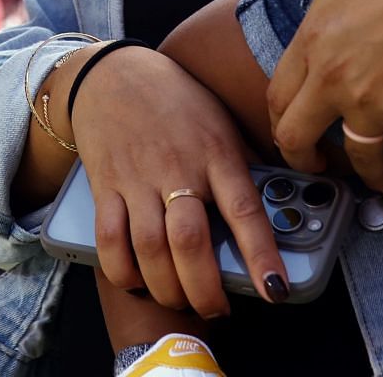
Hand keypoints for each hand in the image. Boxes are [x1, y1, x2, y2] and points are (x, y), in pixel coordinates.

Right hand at [68, 46, 288, 317]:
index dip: (261, 255)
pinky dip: (122, 269)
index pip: (244, 209)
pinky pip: (110, 239)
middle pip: (190, 242)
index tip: (275, 290)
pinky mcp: (105, 186)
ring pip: (150, 248)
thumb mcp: (221, 123)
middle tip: (216, 309)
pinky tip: (136, 280)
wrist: (114, 73)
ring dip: (167, 287)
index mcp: (216, 152)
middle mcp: (178, 167)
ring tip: (180, 300)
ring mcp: (138, 178)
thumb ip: (239, 167)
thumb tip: (277, 209)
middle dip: (205, 290)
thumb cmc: (177, 101)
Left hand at [264, 0, 382, 195]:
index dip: (278, 117)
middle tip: (315, 165)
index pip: (277, 95)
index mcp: (313, 42)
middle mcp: (335, 80)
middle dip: (303, 159)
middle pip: (298, 137)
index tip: (288, 128)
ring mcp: (374, 103)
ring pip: (358, 158)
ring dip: (366, 175)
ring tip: (375, 181)